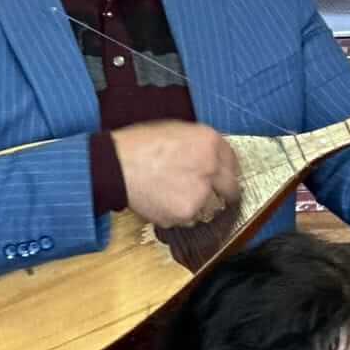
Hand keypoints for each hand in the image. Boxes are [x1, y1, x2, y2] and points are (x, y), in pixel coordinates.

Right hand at [111, 121, 240, 229]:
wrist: (116, 166)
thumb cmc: (141, 145)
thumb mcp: (178, 130)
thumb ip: (202, 145)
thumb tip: (214, 158)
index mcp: (210, 143)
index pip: (234, 162)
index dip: (227, 171)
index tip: (224, 177)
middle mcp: (211, 168)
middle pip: (231, 189)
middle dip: (224, 193)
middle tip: (214, 194)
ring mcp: (199, 194)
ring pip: (211, 207)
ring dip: (201, 205)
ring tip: (178, 195)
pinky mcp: (184, 213)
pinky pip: (189, 218)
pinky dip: (180, 213)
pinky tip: (165, 201)